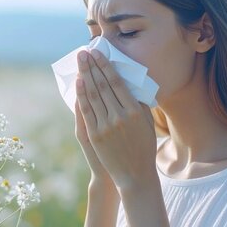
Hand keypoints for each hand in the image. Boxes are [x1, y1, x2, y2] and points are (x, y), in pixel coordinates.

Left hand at [75, 49, 156, 189]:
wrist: (134, 175)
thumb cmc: (144, 147)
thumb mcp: (148, 124)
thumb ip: (139, 104)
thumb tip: (129, 83)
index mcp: (135, 111)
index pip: (117, 83)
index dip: (106, 66)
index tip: (98, 53)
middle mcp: (120, 116)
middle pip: (102, 85)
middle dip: (92, 66)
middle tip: (84, 52)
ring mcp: (106, 126)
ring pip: (93, 95)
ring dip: (85, 76)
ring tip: (80, 62)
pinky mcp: (95, 135)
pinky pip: (86, 111)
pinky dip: (81, 95)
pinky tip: (79, 83)